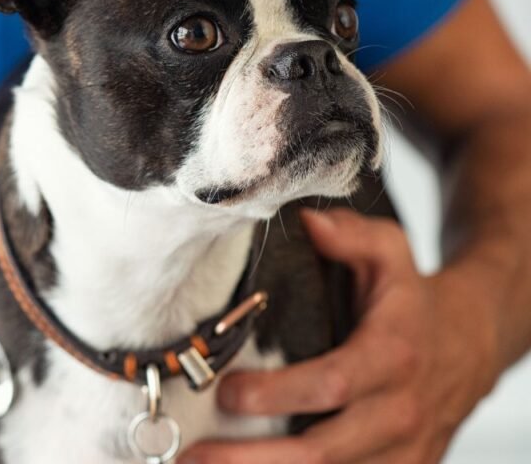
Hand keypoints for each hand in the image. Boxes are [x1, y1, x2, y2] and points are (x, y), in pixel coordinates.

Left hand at [181, 208, 499, 463]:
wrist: (470, 344)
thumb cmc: (411, 299)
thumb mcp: (390, 252)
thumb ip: (350, 235)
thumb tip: (308, 222)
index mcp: (392, 355)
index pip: (332, 384)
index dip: (277, 394)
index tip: (226, 392)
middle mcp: (398, 412)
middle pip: (322, 451)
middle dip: (253, 458)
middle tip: (193, 456)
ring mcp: (401, 451)